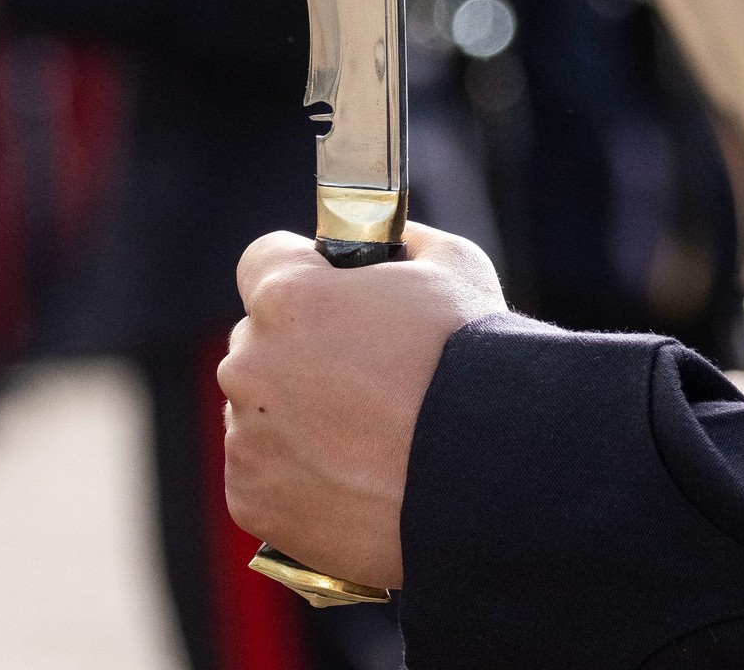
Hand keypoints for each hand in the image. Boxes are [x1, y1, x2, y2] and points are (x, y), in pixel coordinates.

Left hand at [220, 221, 505, 588]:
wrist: (495, 476)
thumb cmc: (475, 361)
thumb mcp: (450, 266)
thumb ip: (402, 243)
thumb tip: (390, 243)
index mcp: (287, 297)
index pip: (261, 262)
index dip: (300, 271)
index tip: (328, 294)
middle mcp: (252, 364)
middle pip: (258, 338)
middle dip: (296, 347)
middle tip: (358, 373)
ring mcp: (248, 436)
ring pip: (256, 407)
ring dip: (291, 412)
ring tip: (361, 435)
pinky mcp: (253, 500)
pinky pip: (258, 472)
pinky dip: (291, 473)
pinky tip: (347, 476)